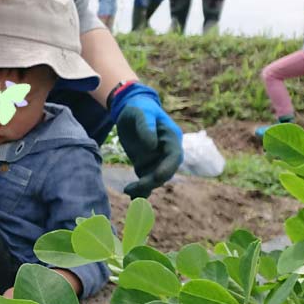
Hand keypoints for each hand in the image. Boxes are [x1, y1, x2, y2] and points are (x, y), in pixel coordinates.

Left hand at [110, 83, 182, 197]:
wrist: (130, 110)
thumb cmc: (139, 108)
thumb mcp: (141, 113)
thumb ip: (146, 126)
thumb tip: (152, 145)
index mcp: (172, 138)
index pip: (174, 156)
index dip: (168, 168)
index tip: (157, 176)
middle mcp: (167, 152)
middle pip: (165, 171)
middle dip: (152, 181)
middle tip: (133, 188)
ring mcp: (156, 159)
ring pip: (154, 178)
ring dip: (144, 187)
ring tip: (128, 191)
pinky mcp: (144, 164)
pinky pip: (144, 179)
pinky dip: (139, 188)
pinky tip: (131, 195)